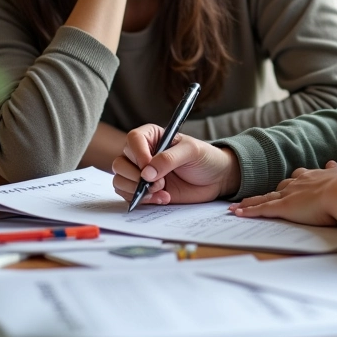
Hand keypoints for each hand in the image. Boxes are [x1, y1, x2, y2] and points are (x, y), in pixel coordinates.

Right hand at [111, 124, 240, 204]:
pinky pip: (129, 195)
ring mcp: (142, 173)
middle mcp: (143, 153)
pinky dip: (143, 200)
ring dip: (137, 190)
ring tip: (161, 192)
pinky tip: (163, 198)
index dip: (138, 154)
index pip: (133, 139)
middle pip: (121, 162)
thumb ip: (169, 159)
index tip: (148, 168)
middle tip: (159, 183)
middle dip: (137, 177)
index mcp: (153, 136)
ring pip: (120, 180)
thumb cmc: (205, 158)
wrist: (216, 179)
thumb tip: (147, 173)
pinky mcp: (145, 190)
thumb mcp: (191, 151)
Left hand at [228, 161, 336, 226]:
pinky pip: (262, 209)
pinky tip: (237, 213)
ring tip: (241, 205)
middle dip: (274, 191)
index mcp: (318, 176)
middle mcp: (301, 182)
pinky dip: (248, 211)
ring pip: (267, 196)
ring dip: (253, 201)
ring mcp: (291, 194)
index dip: (298, 180)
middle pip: (282, 185)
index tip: (296, 179)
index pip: (303, 177)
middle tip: (264, 194)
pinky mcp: (283, 207)